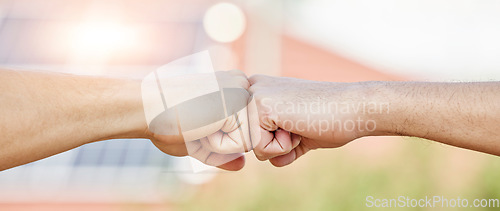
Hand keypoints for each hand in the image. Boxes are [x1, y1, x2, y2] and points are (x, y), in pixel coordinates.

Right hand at [144, 70, 251, 170]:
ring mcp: (243, 93)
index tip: (195, 119)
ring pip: (247, 141)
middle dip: (221, 141)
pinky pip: (241, 145)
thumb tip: (242, 165)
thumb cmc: (165, 121)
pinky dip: (218, 145)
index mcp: (233, 85)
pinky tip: (200, 125)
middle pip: (249, 135)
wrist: (146, 106)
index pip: (243, 128)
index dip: (218, 137)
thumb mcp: (199, 140)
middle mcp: (241, 83)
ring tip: (198, 123)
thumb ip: (222, 152)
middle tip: (195, 122)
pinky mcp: (239, 106)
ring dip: (219, 143)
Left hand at [248, 75, 373, 166]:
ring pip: (251, 146)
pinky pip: (260, 148)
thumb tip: (274, 161)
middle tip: (302, 124)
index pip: (249, 135)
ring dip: (280, 146)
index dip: (276, 141)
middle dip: (275, 145)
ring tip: (301, 123)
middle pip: (247, 141)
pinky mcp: (260, 105)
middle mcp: (252, 88)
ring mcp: (254, 95)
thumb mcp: (301, 133)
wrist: (354, 107)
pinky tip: (299, 126)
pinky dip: (283, 148)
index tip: (300, 122)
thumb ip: (284, 145)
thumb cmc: (331, 119)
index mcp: (259, 90)